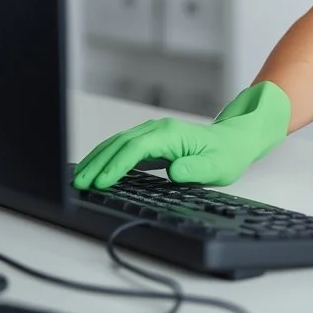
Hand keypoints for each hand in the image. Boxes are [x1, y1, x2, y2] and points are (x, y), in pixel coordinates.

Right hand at [71, 81, 290, 189]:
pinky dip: (105, 157)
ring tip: (78, 178)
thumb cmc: (226, 154)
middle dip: (97, 163)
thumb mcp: (217, 167)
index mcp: (170, 134)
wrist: (234, 141)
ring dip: (96, 159)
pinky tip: (94, 169)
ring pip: (116, 144)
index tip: (101, 182)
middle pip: (119, 144)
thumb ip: (196, 168)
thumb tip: (175, 170)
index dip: (117, 165)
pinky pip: (122, 147)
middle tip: (78, 183)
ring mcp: (152, 133)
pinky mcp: (150, 141)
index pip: (135, 149)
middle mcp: (157, 129)